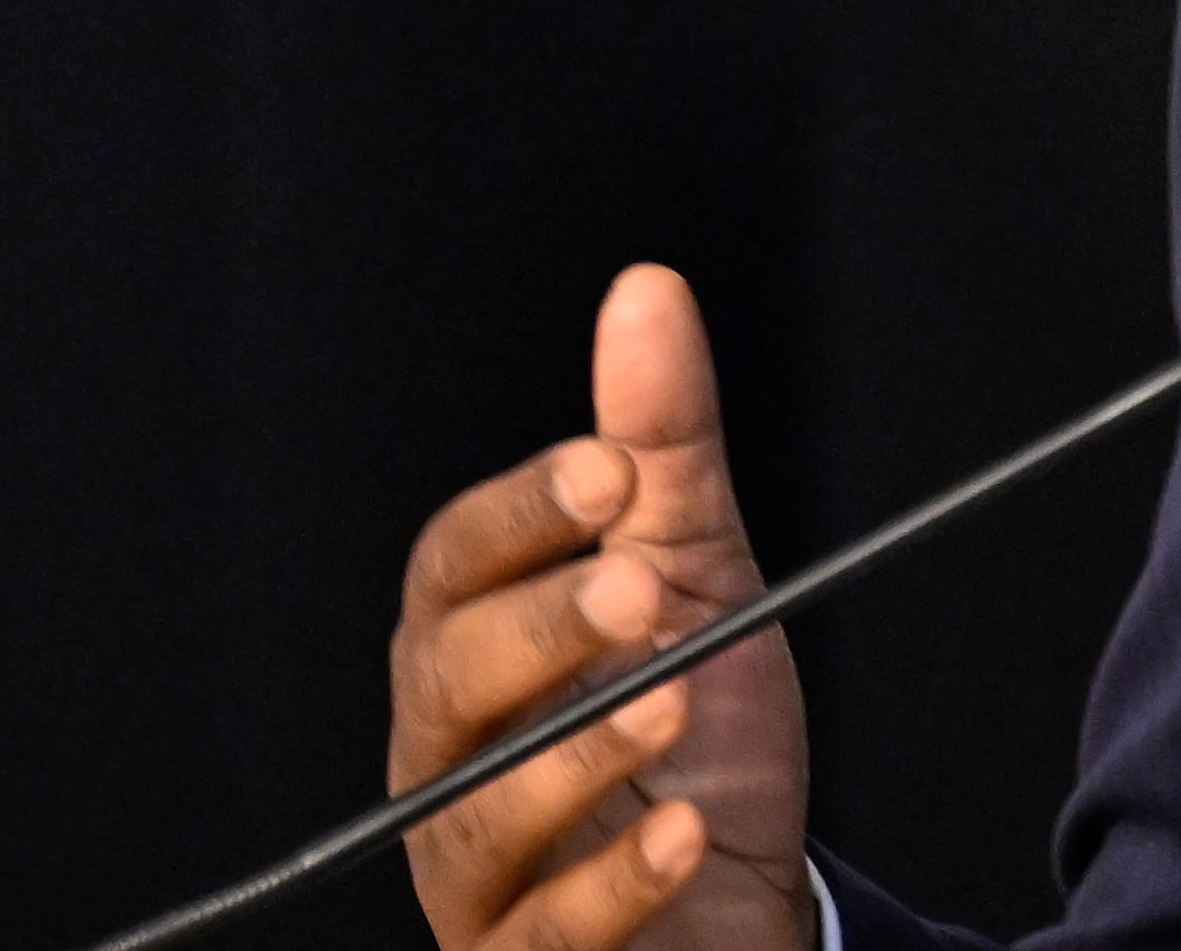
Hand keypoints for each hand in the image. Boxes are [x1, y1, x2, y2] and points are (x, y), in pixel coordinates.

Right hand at [389, 266, 816, 950]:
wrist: (736, 902)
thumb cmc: (692, 737)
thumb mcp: (697, 577)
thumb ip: (661, 449)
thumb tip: (647, 293)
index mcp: (476, 652)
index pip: (452, 569)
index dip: (518, 514)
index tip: (609, 470)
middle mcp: (452, 758)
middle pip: (445, 684)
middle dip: (534, 627)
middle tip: (636, 588)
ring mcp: (478, 871)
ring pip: (480, 815)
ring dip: (574, 755)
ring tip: (669, 697)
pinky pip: (541, 938)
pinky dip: (610, 887)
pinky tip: (678, 832)